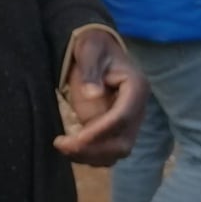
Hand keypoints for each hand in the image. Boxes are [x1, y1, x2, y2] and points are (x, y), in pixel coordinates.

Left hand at [54, 29, 147, 165]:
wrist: (95, 48)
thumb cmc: (92, 45)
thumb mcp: (88, 49)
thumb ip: (90, 69)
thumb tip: (93, 94)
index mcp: (136, 87)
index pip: (123, 117)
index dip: (101, 130)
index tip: (77, 137)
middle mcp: (137, 108)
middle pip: (123, 141)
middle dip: (94, 148)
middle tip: (63, 144)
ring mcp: (129, 121)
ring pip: (117, 151)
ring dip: (91, 156)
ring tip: (63, 147)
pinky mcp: (117, 129)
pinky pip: (109, 150)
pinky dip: (91, 155)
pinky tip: (69, 147)